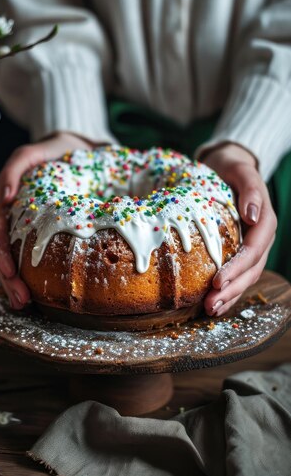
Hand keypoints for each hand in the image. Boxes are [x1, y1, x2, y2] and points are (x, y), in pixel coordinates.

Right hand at [0, 131, 91, 309]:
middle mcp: (12, 213)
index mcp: (9, 195)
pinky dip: (25, 279)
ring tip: (22, 303)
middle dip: (6, 271)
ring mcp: (24, 226)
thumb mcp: (38, 149)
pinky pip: (27, 259)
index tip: (8, 266)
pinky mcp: (37, 236)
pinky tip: (30, 300)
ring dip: (12, 282)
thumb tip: (4, 195)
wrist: (78, 153)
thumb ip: (17, 165)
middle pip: (1, 246)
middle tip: (18, 292)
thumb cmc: (58, 150)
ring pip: (11, 257)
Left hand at [200, 143, 276, 316]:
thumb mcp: (240, 170)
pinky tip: (213, 304)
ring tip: (210, 310)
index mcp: (264, 221)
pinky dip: (227, 291)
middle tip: (210, 304)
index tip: (217, 281)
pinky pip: (238, 275)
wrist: (226, 165)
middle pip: (251, 270)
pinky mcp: (240, 251)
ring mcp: (252, 247)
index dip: (237, 268)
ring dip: (230, 296)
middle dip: (232, 289)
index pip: (253, 250)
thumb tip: (253, 215)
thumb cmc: (231, 167)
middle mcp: (261, 238)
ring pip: (246, 277)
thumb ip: (250, 190)